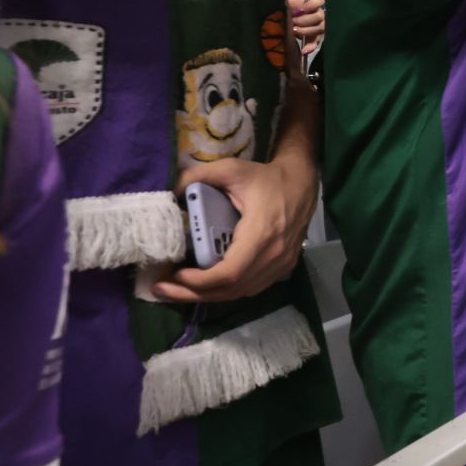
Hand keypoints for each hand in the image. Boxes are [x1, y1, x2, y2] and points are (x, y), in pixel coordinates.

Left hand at [156, 153, 316, 302]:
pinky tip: (206, 285)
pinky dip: (225, 291)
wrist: (303, 182)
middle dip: (193, 294)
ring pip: (240, 293)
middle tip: (162, 289)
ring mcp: (281, 264)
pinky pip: (251, 288)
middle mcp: (274, 255)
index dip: (200, 281)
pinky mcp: (283, 267)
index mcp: (262, 233)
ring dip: (207, 295)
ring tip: (178, 289)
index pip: (229, 273)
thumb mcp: (231, 169)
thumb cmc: (267, 178)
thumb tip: (167, 191)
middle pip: (231, 289)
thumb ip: (197, 176)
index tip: (175, 274)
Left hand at [288, 0, 325, 47]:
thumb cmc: (292, 7)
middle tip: (293, 21)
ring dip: (306, 31)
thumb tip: (286, 6)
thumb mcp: (291, 3)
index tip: (297, 10)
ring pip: (319, 29)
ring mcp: (320, 27)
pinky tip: (303, 51)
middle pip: (318, 17)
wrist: (291, 16)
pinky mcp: (317, 38)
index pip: (319, 2)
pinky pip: (316, 43)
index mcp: (316, 3)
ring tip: (294, 31)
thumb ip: (291, 4)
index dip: (309, 6)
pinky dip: (310, 47)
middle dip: (304, 20)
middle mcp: (321, 14)